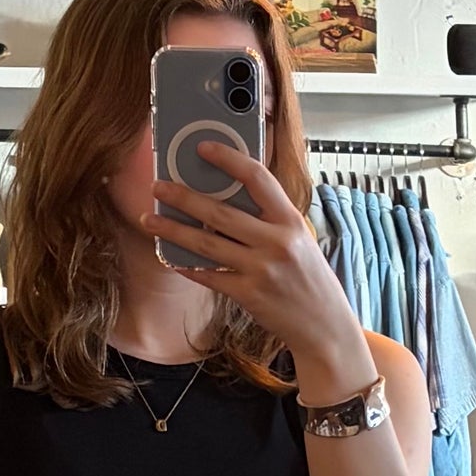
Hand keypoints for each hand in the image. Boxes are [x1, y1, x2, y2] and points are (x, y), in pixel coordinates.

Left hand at [148, 147, 369, 389]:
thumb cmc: (310, 280)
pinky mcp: (248, 295)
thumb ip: (269, 221)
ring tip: (149, 219)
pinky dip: (187, 265)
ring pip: (206, 244)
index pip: (257, 178)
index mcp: (290, 221)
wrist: (326, 327)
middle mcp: (277, 242)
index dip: (228, 159)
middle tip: (158, 186)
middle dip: (183, 197)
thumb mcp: (300, 240)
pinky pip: (208, 275)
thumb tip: (225, 200)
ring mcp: (261, 270)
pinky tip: (170, 256)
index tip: (203, 148)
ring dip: (172, 230)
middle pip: (220, 213)